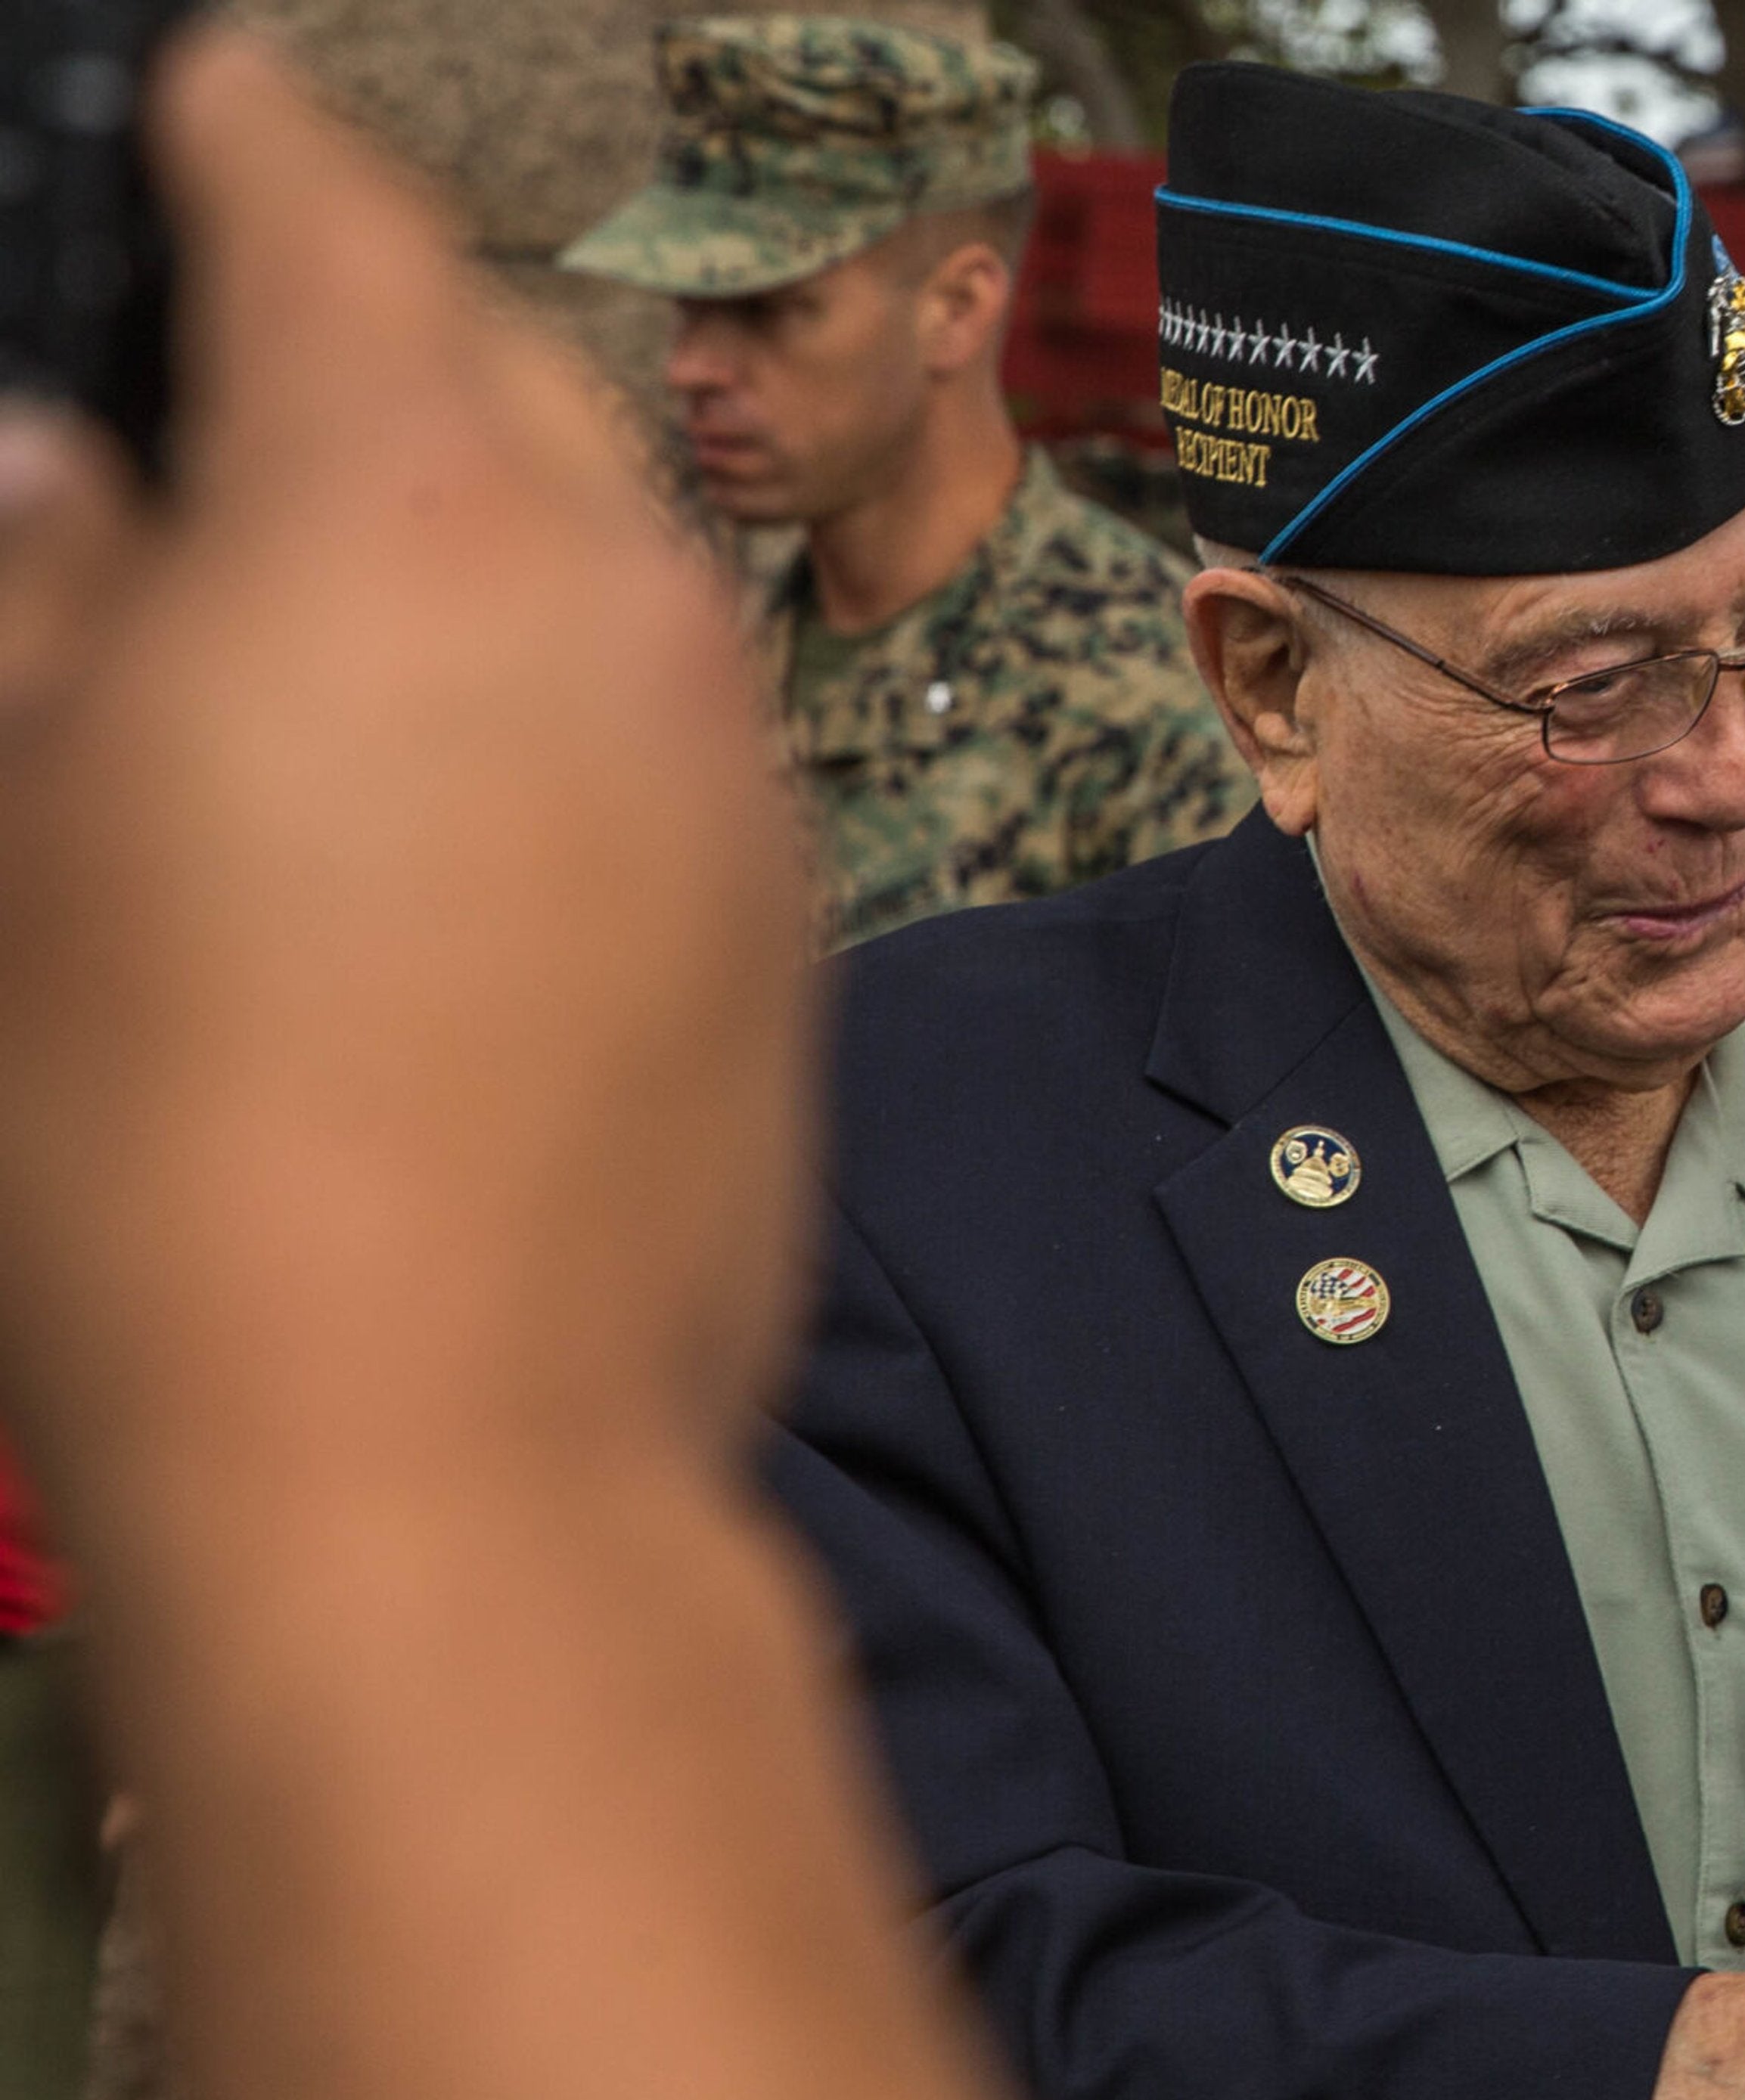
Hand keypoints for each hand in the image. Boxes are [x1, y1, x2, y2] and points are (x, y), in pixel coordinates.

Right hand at [0, 32, 812, 1503]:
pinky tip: (469, 774)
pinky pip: (677, 705)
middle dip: (381, 330)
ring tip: (354, 582)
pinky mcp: (786, 899)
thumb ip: (47, 586)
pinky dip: (575, 678)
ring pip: (612, 540)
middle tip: (258, 359)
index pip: (335, 225)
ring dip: (495, 515)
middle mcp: (616, 595)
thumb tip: (58, 465)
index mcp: (407, 510)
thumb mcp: (10, 824)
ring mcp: (729, 751)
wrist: (440, 1441)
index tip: (216, 103)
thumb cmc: (167, 1145)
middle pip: (501, 369)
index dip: (254, 144)